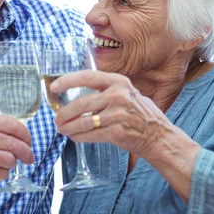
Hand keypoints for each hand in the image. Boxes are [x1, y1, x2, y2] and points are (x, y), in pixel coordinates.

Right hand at [0, 112, 34, 185]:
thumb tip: (13, 134)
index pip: (11, 123)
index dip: (25, 134)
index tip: (29, 141)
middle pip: (13, 142)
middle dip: (26, 152)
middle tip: (29, 158)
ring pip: (8, 158)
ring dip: (12, 164)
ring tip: (7, 165)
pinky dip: (2, 174)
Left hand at [50, 70, 174, 157]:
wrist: (159, 135)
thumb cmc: (140, 113)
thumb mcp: (127, 92)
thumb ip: (106, 90)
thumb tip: (77, 92)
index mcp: (118, 82)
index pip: (87, 76)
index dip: (68, 81)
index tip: (54, 87)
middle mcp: (118, 95)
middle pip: (81, 103)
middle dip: (65, 113)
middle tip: (56, 119)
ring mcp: (118, 114)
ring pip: (83, 121)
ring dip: (69, 127)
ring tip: (61, 129)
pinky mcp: (117, 132)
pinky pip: (90, 134)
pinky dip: (79, 137)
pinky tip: (74, 137)